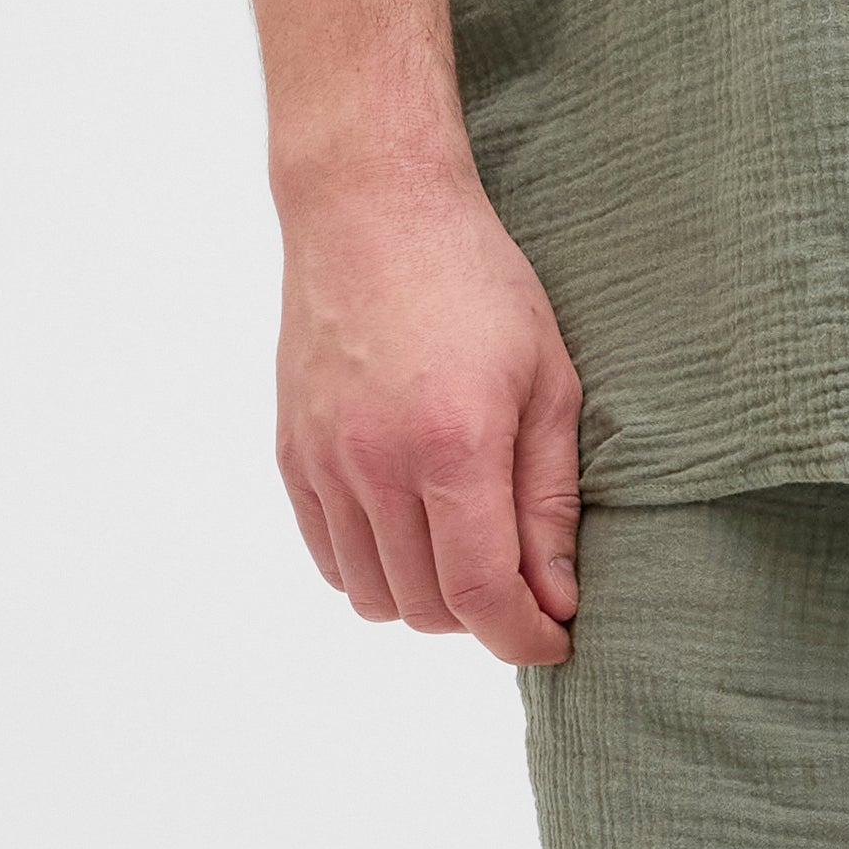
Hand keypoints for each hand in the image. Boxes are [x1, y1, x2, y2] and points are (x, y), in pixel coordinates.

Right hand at [273, 161, 583, 663]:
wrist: (371, 209)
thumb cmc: (476, 282)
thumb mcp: (548, 381)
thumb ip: (551, 499)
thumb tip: (557, 597)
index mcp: (454, 444)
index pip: (482, 592)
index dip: (523, 636)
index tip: (554, 639)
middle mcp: (377, 463)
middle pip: (428, 606)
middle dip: (485, 617)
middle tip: (522, 582)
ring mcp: (325, 461)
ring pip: (372, 595)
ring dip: (426, 598)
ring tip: (465, 550)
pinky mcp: (292, 453)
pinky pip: (328, 558)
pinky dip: (372, 569)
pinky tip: (411, 530)